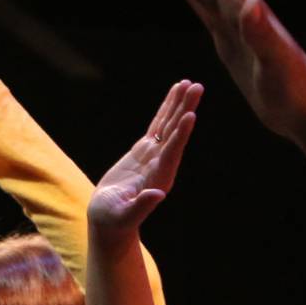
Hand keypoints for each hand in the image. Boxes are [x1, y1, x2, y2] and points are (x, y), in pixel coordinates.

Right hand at [89, 81, 202, 235]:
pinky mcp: (144, 151)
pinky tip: (174, 94)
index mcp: (159, 179)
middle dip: (185, 110)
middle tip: (196, 87)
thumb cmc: (113, 221)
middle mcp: (162, 165)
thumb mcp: (124, 216)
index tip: (190, 115)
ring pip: (169, 125)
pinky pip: (157, 126)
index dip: (181, 135)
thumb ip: (141, 207)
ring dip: (178, 104)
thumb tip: (157, 195)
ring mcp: (154, 156)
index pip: (172, 153)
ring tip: (189, 83)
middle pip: (175, 133)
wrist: (109, 220)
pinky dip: (165, 110)